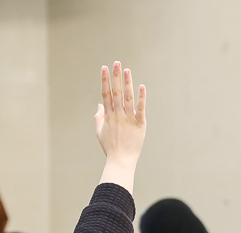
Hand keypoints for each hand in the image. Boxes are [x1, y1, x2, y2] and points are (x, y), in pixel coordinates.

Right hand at [95, 61, 145, 192]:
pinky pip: (141, 108)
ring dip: (127, 83)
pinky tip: (141, 86)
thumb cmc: (110, 147)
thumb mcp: (100, 132)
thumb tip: (99, 105)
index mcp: (108, 116)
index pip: (106, 94)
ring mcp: (129, 119)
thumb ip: (99, 117)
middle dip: (116, 77)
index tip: (104, 67)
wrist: (121, 161)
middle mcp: (118, 115)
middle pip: (116, 92)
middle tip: (117, 62)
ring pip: (127, 97)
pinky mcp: (140, 124)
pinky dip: (141, 97)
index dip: (105, 80)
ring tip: (127, 70)